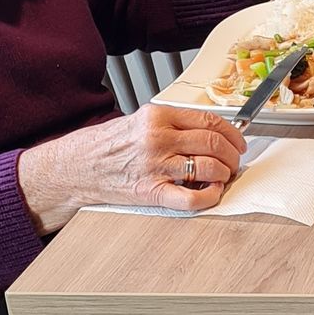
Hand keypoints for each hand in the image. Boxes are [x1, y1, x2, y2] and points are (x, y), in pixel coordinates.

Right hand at [17, 106, 247, 231]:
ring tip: (222, 177)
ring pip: (209, 167)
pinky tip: (211, 193)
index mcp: (157, 116)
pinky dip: (210, 196)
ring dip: (224, 174)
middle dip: (232, 155)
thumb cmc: (106, 146)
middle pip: (214, 143)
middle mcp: (158, 138)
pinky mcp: (151, 192)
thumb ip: (172, 124)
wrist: (75, 168)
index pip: (210, 120)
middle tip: (234, 162)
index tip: (238, 141)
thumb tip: (211, 132)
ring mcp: (155, 166)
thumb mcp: (139, 121)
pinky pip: (192, 197)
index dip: (232, 133)